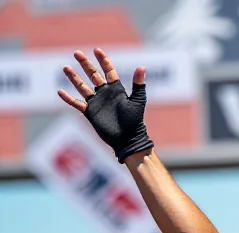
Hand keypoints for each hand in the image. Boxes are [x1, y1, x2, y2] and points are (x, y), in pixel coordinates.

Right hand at [58, 48, 152, 162]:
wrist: (128, 139)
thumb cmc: (135, 120)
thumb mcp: (138, 101)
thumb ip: (138, 84)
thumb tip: (142, 67)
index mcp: (116, 89)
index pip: (108, 71)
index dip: (103, 60)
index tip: (97, 50)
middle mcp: (105, 93)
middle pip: (93, 75)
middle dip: (85, 64)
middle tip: (76, 53)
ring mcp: (96, 102)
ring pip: (82, 86)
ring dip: (74, 77)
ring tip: (65, 67)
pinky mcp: (90, 112)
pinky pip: (76, 103)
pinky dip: (68, 98)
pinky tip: (60, 91)